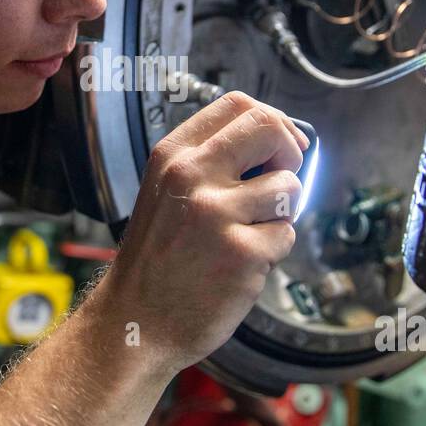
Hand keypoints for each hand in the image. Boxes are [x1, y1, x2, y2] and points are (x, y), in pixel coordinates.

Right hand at [99, 91, 309, 375]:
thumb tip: (283, 143)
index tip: (281, 146)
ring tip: (247, 235)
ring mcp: (218, 214)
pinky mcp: (242, 253)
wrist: (136, 320)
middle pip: (270, 128)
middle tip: (279, 181)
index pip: (239, 105)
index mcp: (174, 155)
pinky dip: (273, 251)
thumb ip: (213, 162)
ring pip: (289, 189)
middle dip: (290, 153)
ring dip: (280, 214)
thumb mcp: (168, 191)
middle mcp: (192, 175)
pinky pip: (286, 235)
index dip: (274, 121)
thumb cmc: (158, 258)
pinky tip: (240, 264)